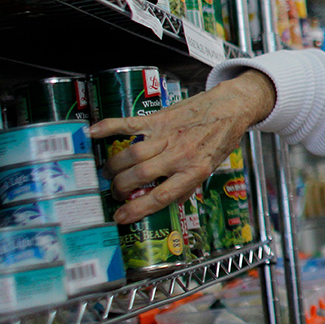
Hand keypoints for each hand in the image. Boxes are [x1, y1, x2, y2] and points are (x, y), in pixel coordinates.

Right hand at [90, 70, 275, 223]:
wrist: (232, 107)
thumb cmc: (221, 138)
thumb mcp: (212, 167)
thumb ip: (190, 185)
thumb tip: (170, 202)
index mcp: (195, 170)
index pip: (163, 196)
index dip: (138, 209)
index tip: (121, 217)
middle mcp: (180, 154)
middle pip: (141, 175)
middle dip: (121, 187)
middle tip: (114, 192)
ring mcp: (168, 135)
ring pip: (132, 154)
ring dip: (114, 166)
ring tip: (108, 173)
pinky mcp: (160, 118)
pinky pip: (129, 123)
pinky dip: (108, 127)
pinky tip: (92, 133)